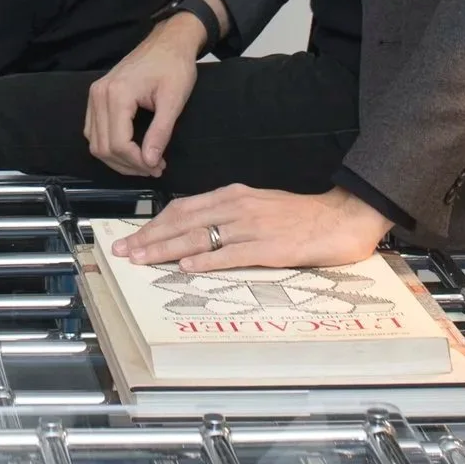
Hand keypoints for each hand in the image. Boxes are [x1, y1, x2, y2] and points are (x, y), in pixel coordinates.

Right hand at [83, 15, 206, 176]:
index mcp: (117, 94)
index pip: (118, 143)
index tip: (158, 167)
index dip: (137, 162)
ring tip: (143, 163)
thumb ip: (160, 133)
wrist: (167, 42)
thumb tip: (150, 163)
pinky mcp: (97, 95)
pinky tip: (129, 149)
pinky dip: (108, 145)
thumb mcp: (173, 100)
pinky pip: (93, 130)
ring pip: (94, 142)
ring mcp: (95, 94)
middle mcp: (99, 94)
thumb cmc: (174, 66)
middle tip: (154, 168)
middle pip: (103, 147)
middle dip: (128, 165)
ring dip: (117, 159)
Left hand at [113, 184, 390, 272]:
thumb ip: (228, 214)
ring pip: (198, 237)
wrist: (341, 218)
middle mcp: (236, 207)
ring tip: (142, 260)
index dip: (154, 224)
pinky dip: (204, 261)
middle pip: (182, 222)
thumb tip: (197, 230)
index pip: (182, 208)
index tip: (133, 237)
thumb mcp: (258, 205)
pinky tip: (185, 268)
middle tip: (123, 252)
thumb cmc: (300, 216)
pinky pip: (229, 254)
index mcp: (233, 195)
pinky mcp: (268, 248)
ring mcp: (251, 227)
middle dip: (149, 238)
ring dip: (166, 250)